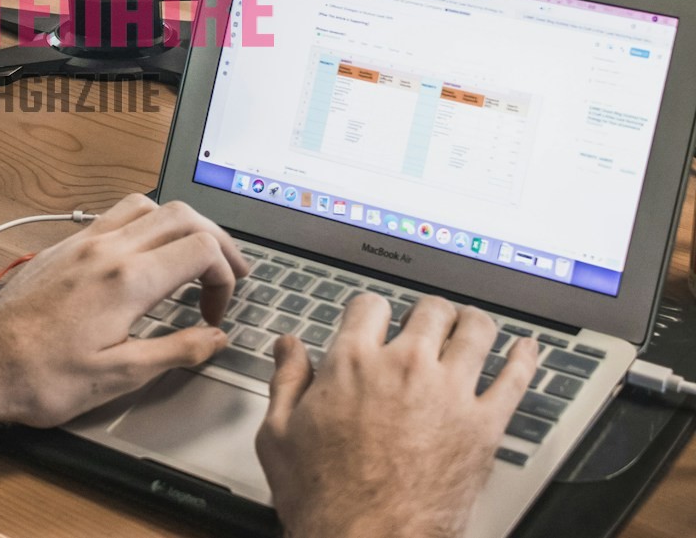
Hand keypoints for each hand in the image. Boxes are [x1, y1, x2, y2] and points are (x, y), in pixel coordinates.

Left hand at [0, 195, 249, 427]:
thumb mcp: (118, 376)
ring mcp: (81, 242)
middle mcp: (105, 249)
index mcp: (126, 280)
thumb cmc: (40, 377)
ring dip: (180, 225)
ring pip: (146, 205)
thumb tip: (215, 338)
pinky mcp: (62, 247)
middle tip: (230, 273)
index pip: (201, 248)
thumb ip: (175, 351)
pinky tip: (145, 256)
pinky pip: (114, 215)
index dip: (225, 276)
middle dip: (216, 240)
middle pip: (181, 215)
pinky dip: (145, 225)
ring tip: (193, 257)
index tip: (216, 313)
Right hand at [256, 293, 539, 537]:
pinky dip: (524, 359)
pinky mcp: (484, 426)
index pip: (370, 306)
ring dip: (472, 323)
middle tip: (426, 321)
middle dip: (426, 312)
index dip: (370, 310)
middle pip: (428, 311)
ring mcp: (450, 394)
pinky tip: (525, 350)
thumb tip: (288, 347)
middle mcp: (405, 368)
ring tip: (470, 325)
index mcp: (352, 364)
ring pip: (475, 331)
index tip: (373, 321)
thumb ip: (285, 381)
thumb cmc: (325, 497)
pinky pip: (515, 379)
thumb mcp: (278, 434)